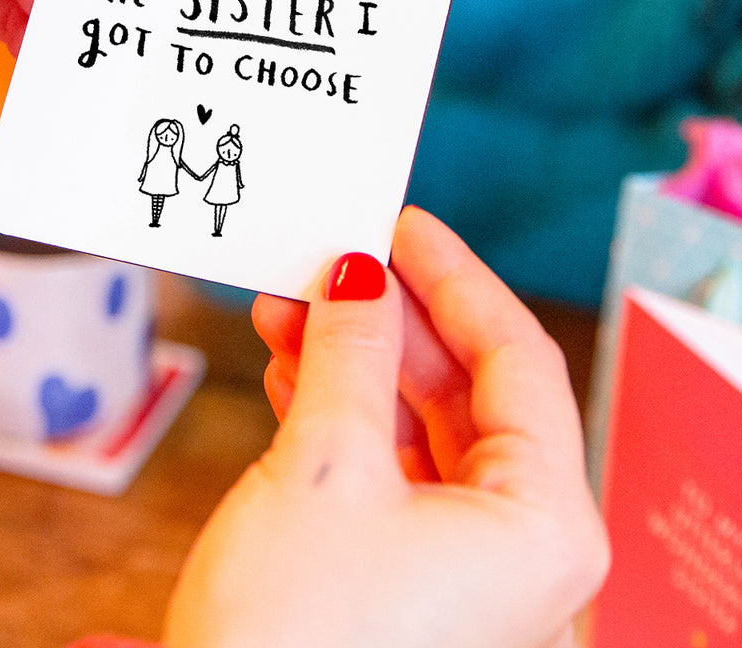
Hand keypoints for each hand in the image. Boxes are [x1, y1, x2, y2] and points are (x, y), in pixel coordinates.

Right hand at [163, 208, 608, 647]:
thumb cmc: (297, 638)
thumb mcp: (327, 465)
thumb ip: (349, 354)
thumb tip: (358, 274)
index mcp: (541, 523)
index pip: (516, 360)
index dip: (455, 278)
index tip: (401, 223)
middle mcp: (518, 545)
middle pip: (466, 390)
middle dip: (389, 318)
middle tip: (331, 259)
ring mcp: (462, 563)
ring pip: (418, 424)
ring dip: (354, 360)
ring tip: (287, 307)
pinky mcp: (406, 573)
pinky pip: (386, 465)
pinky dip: (340, 410)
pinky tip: (291, 368)